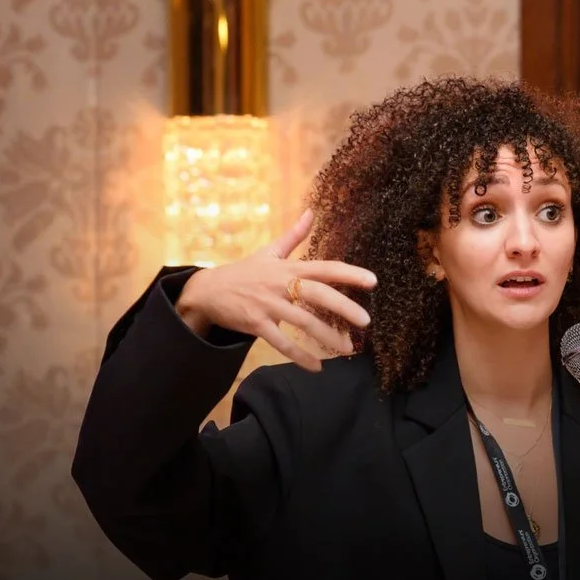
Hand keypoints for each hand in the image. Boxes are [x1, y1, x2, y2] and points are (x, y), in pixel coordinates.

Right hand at [175, 209, 375, 371]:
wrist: (207, 290)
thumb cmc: (245, 272)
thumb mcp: (269, 252)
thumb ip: (294, 236)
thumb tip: (312, 212)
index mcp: (288, 267)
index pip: (324, 268)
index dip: (349, 273)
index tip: (373, 281)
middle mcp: (280, 284)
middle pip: (317, 294)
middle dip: (343, 307)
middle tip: (365, 321)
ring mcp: (268, 304)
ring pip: (302, 321)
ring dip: (326, 336)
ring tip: (346, 348)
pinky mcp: (256, 323)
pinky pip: (281, 342)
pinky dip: (299, 356)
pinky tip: (316, 367)